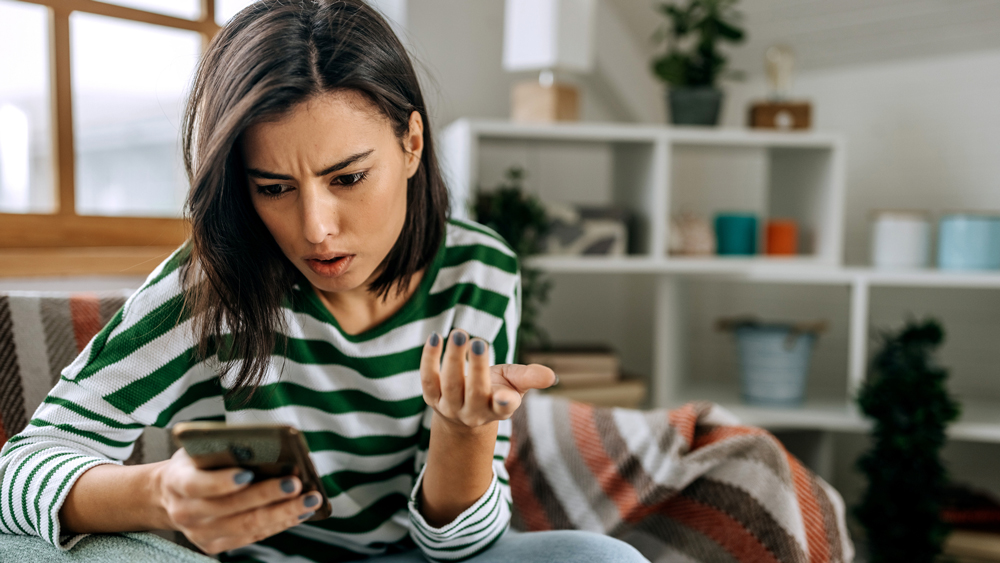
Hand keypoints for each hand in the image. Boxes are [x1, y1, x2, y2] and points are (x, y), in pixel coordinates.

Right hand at [153, 449, 322, 553]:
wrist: (171, 495)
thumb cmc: (195, 464)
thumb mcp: (199, 449)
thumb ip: (223, 449)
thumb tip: (266, 447)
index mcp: (177, 482)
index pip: (198, 485)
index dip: (223, 481)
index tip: (249, 473)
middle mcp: (186, 512)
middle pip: (231, 508)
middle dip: (268, 495)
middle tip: (297, 483)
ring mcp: (200, 533)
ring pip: (247, 526)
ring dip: (283, 513)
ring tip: (310, 500)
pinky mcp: (215, 545)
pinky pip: (253, 536)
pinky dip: (279, 523)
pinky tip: (300, 511)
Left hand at [419, 329, 556, 428]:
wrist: (463, 411)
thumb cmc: (495, 390)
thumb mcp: (515, 383)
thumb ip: (530, 377)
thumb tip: (550, 376)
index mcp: (499, 409)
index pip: (503, 408)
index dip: (504, 403)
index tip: (505, 395)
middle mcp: (474, 412)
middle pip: (474, 392)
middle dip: (476, 367)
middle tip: (477, 341)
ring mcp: (451, 407)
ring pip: (450, 384)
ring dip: (453, 358)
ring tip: (459, 333)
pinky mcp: (432, 397)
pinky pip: (428, 379)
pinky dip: (429, 359)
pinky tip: (436, 338)